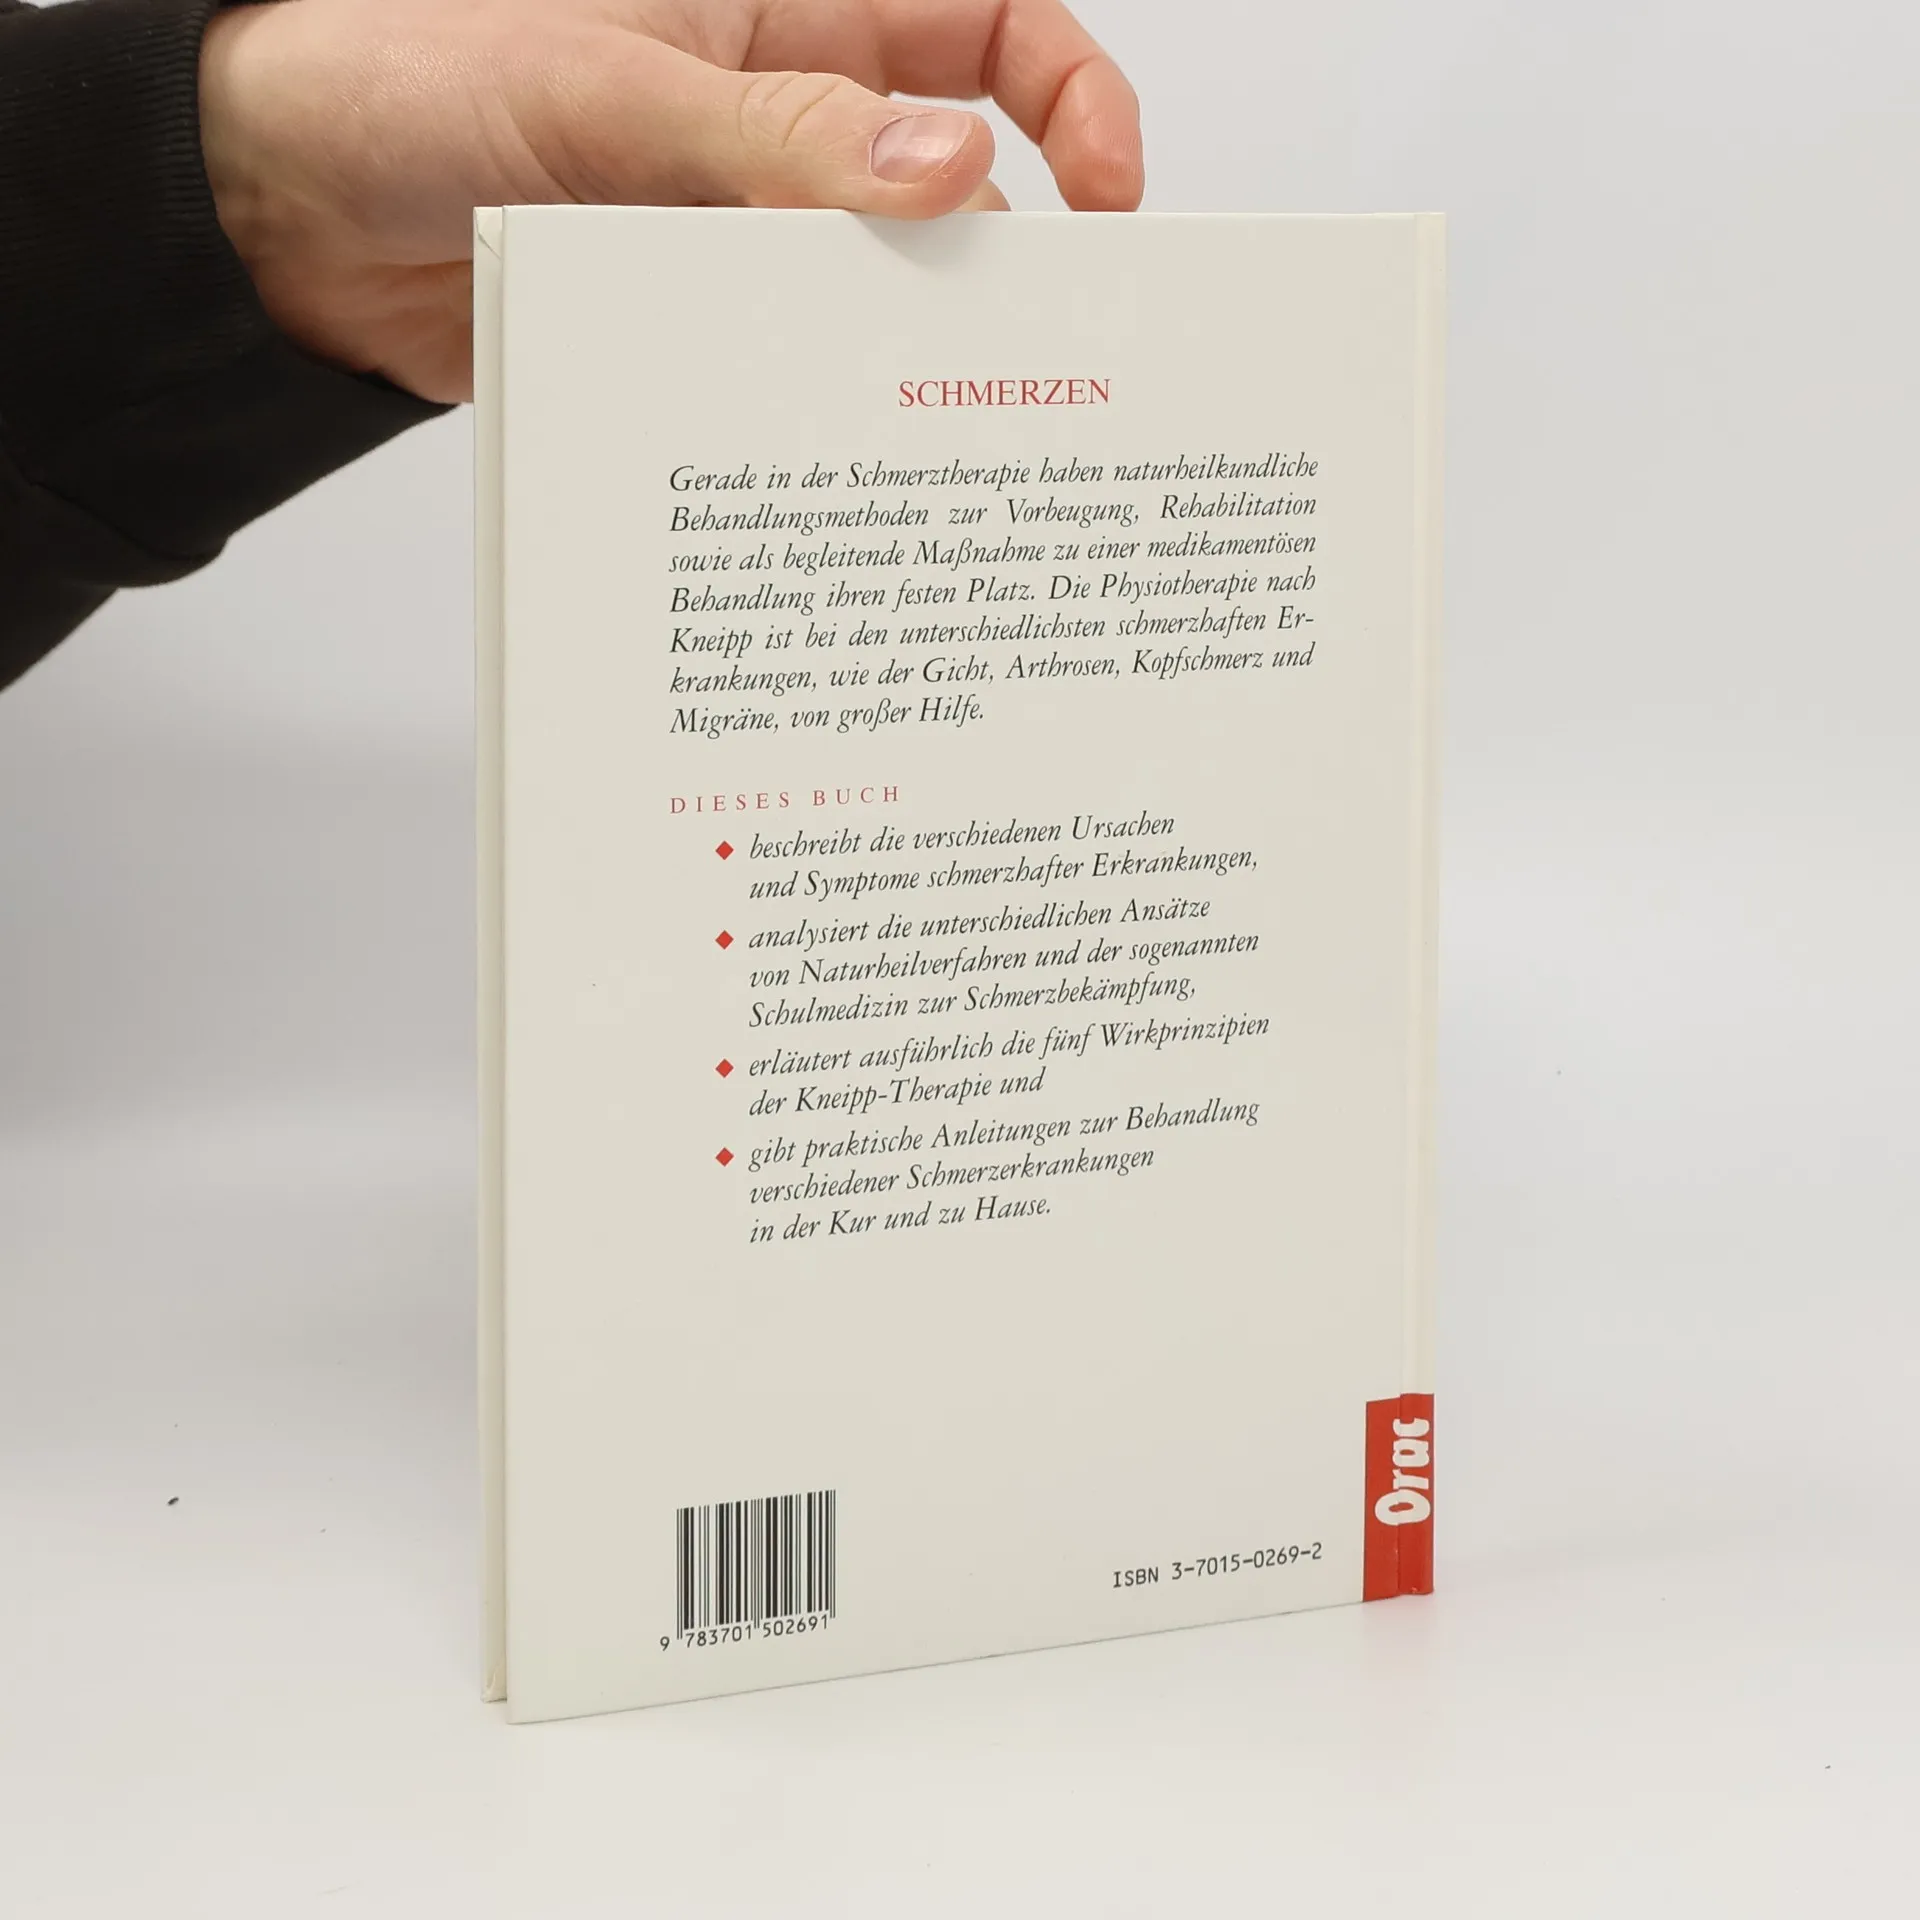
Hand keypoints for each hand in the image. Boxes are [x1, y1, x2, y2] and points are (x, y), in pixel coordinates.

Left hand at [197, 0, 1143, 403]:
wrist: (281, 211)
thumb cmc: (402, 78)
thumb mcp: (606, 92)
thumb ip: (779, 139)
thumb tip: (954, 178)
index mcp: (781, 2)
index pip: (987, 28)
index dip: (1072, 102)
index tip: (1104, 196)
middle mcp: (779, 114)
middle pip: (962, 176)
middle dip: (1017, 251)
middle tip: (1050, 343)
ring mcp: (742, 223)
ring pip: (881, 284)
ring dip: (913, 345)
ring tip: (948, 418)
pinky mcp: (699, 316)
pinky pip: (795, 356)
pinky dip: (824, 400)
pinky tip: (836, 444)